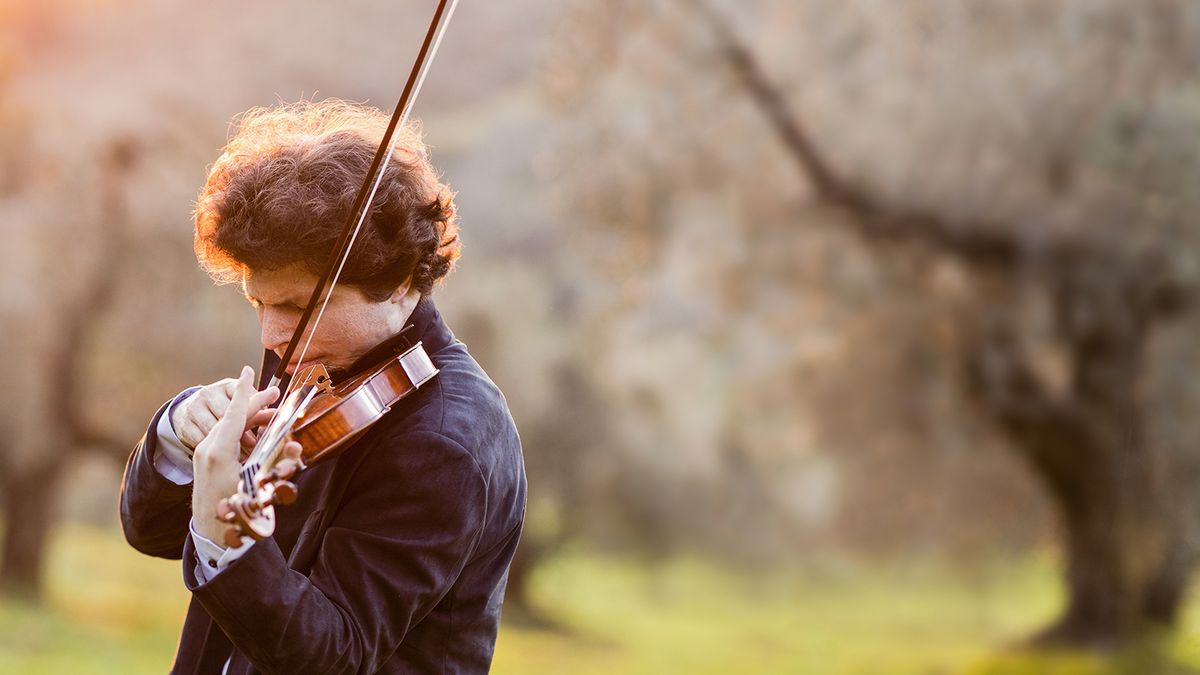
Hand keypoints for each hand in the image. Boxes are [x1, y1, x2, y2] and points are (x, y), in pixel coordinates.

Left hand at [191, 366, 299, 544]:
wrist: (210, 534)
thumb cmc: (237, 514)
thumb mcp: (258, 487)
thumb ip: (276, 465)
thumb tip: (293, 445)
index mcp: (218, 451)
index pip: (234, 412)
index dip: (244, 391)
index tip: (248, 370)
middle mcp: (208, 449)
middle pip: (234, 417)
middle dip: (255, 404)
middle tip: (274, 393)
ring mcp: (205, 455)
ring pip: (230, 427)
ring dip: (251, 419)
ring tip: (271, 415)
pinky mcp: (206, 462)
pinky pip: (226, 438)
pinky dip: (242, 431)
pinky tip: (254, 433)